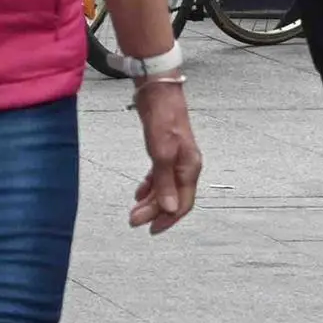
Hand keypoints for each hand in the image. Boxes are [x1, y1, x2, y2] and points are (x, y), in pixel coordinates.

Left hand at [129, 79, 201, 231]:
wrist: (158, 92)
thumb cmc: (163, 118)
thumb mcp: (162, 152)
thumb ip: (165, 181)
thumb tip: (170, 209)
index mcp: (189, 168)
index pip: (182, 203)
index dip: (168, 219)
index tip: (151, 230)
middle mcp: (185, 166)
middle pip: (172, 198)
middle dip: (154, 212)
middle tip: (133, 220)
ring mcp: (176, 159)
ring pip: (165, 189)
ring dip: (151, 201)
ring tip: (134, 210)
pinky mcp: (165, 152)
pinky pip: (160, 177)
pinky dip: (150, 186)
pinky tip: (139, 192)